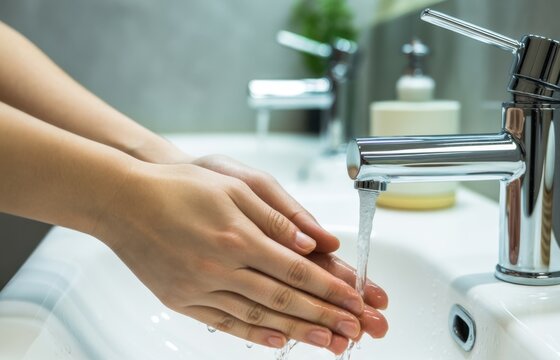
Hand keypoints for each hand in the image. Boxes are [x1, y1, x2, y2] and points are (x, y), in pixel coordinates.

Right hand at [192, 154, 388, 341]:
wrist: (122, 202)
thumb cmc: (178, 187)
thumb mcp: (233, 187)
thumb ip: (276, 217)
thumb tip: (311, 242)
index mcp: (237, 236)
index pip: (296, 269)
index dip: (330, 287)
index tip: (356, 300)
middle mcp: (219, 267)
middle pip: (284, 298)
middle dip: (325, 315)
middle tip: (354, 329)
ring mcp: (198, 288)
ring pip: (259, 316)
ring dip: (297, 330)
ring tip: (328, 342)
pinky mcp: (181, 300)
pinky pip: (225, 324)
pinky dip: (255, 335)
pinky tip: (279, 342)